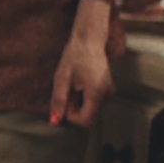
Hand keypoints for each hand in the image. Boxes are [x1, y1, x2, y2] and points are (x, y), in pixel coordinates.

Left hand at [49, 5, 115, 126]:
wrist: (89, 40)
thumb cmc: (74, 56)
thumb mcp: (61, 79)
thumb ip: (58, 101)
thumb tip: (54, 121)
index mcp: (96, 94)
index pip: (84, 121)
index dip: (70, 115)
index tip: (65, 100)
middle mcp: (107, 96)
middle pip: (88, 116)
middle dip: (74, 108)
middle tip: (69, 89)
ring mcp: (109, 93)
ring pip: (90, 110)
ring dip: (79, 102)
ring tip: (75, 84)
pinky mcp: (108, 90)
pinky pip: (94, 102)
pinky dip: (84, 98)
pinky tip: (81, 84)